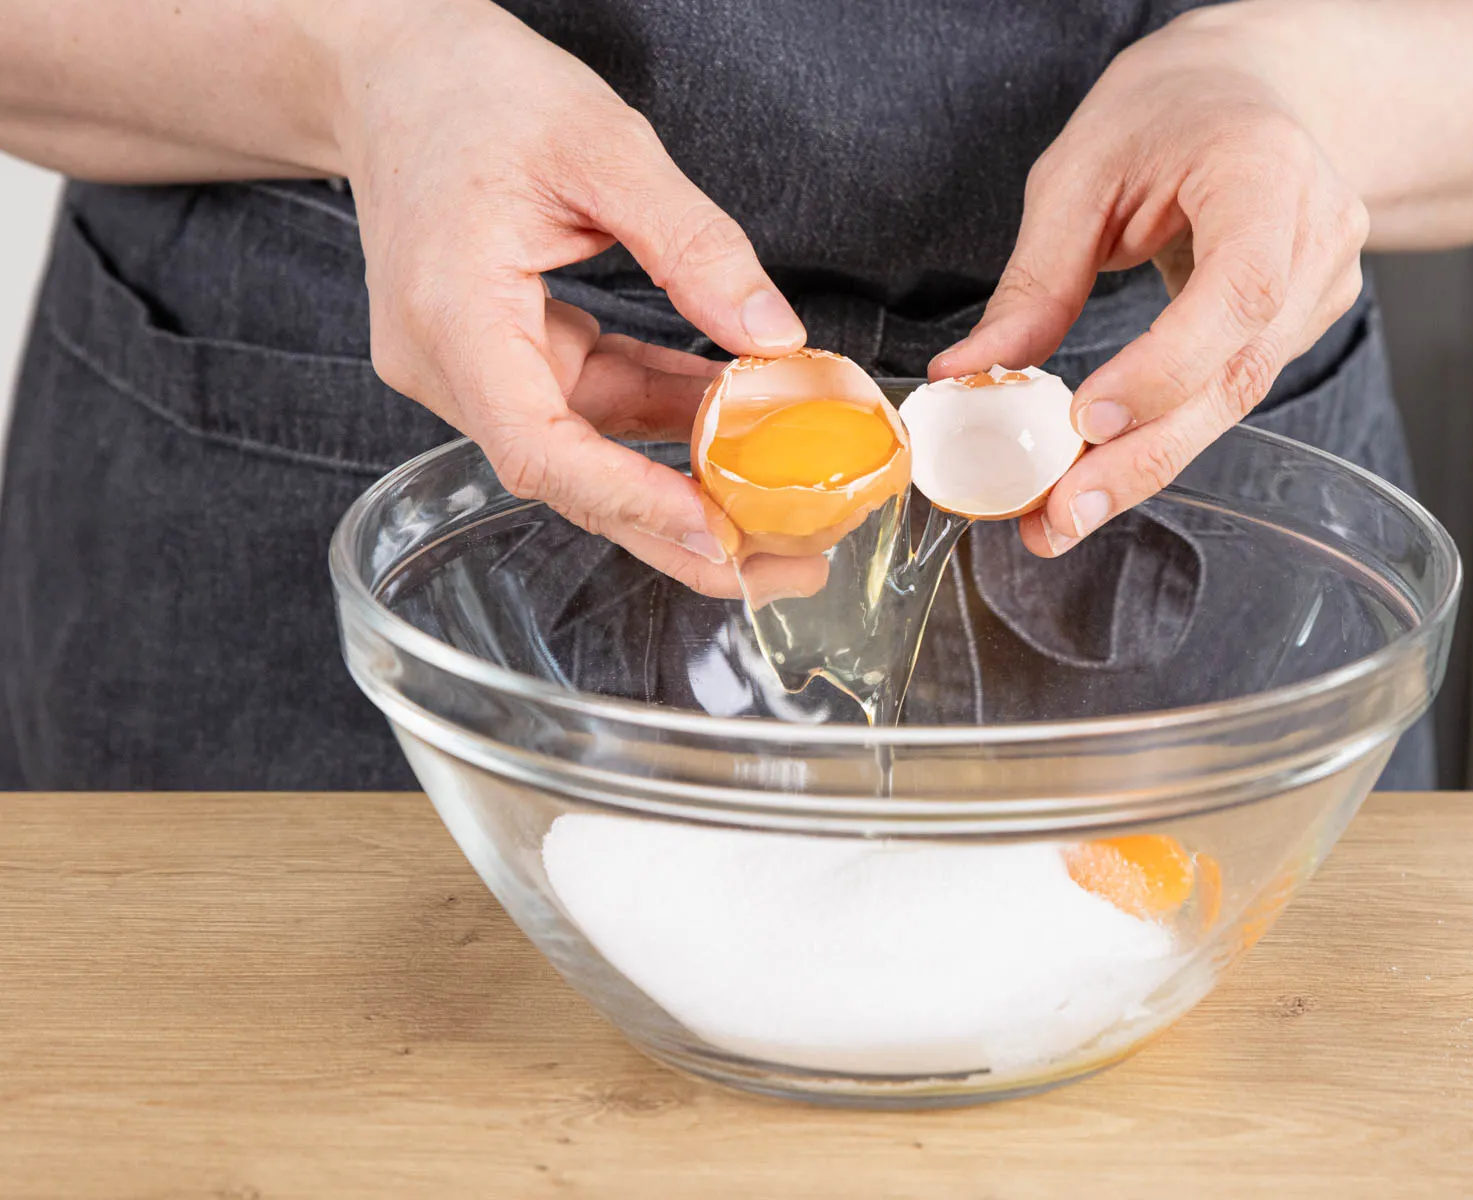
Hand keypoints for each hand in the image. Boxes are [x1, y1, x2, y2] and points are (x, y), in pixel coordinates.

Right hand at [335, 2, 806, 595]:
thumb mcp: (601, 144)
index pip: (540, 448)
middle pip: (568, 476)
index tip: (716, 533)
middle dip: (678, 527)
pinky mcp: (496, 355)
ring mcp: (468, 366)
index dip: (631, 501)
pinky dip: (658, 411)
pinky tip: (732, 420)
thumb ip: (693, 245)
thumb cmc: (469, 89)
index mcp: (452, 316)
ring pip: (587, 447)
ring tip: (781, 501)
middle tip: (784, 566)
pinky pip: (587, 402)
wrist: (389, 69)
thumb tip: (774, 339)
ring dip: (681, 472)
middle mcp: (447, 364)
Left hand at [931, 12, 1368, 557]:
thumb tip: (967, 377)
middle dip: (1143, 454)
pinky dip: (1164, 433)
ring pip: (1236, 398)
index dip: (1168, 367)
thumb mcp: (1080, 171)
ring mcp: (1325, 283)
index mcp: (1266, 172)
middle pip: (1239, 371)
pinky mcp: (1305, 320)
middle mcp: (1317, 233)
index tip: (1088, 417)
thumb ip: (1034, 280)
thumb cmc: (1166, 113)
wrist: (1252, 90)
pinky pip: (1230, 390)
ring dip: (1145, 462)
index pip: (1239, 290)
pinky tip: (1103, 468)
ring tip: (1062, 511)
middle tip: (1062, 513)